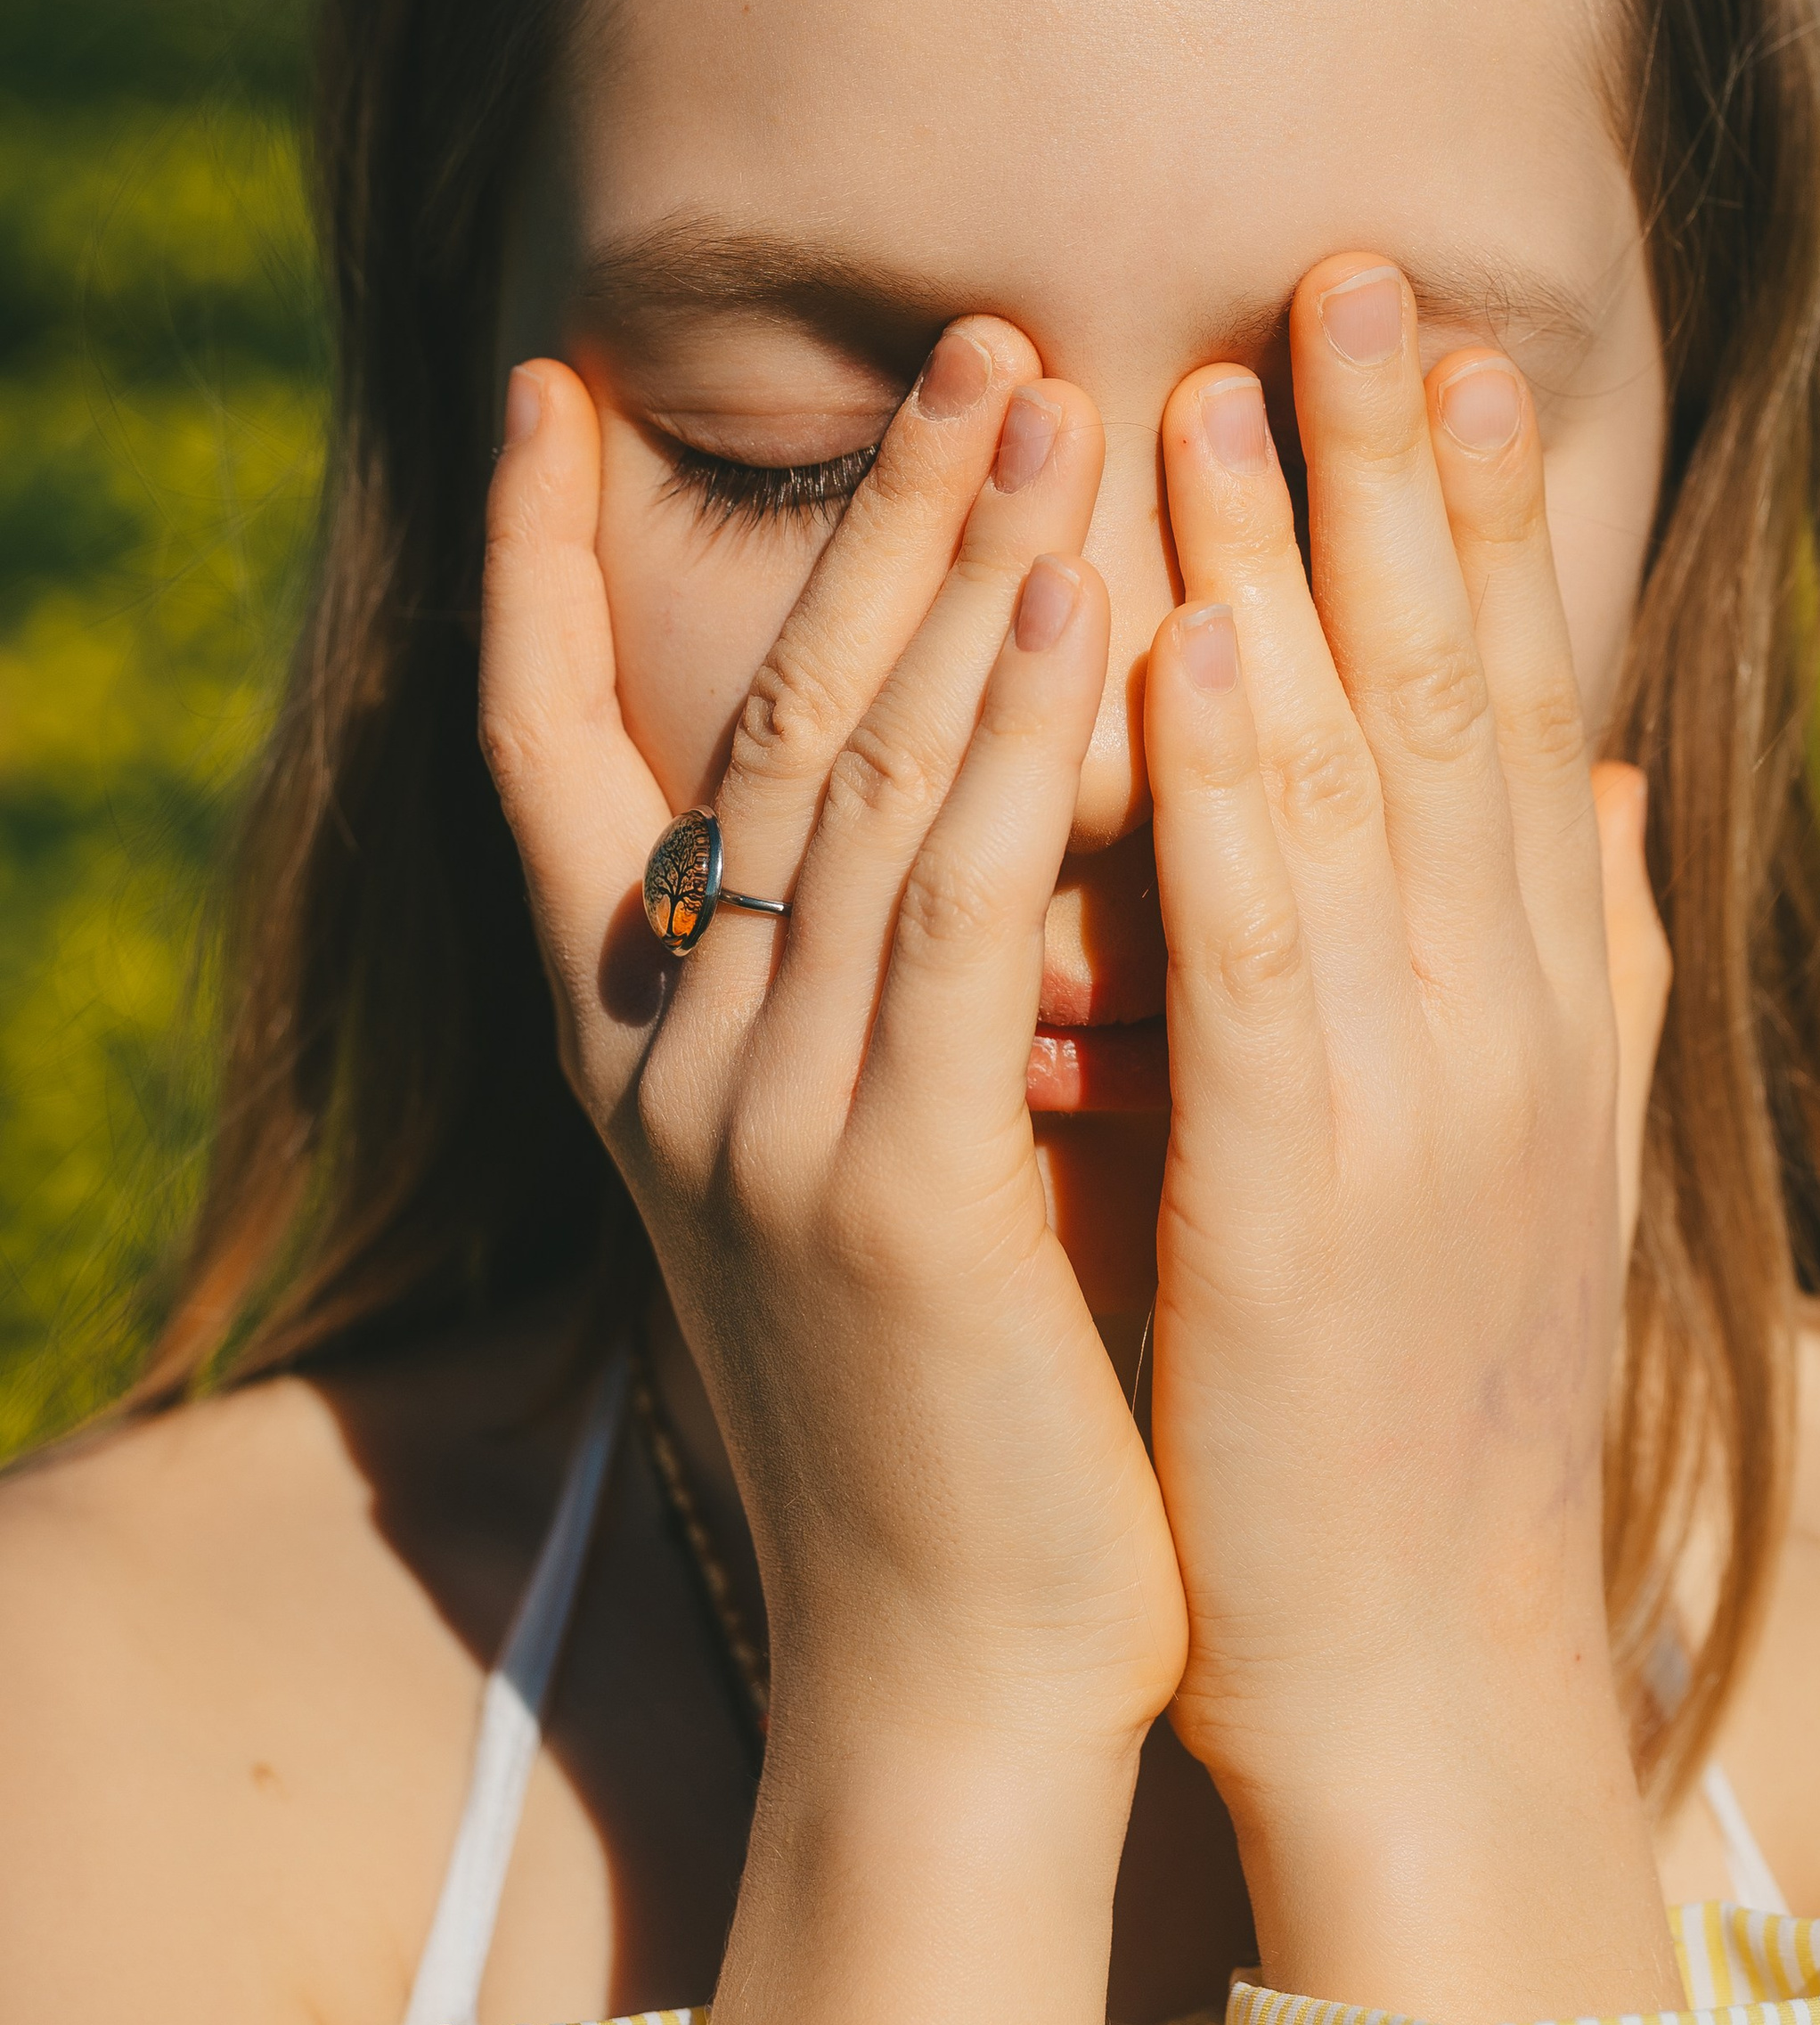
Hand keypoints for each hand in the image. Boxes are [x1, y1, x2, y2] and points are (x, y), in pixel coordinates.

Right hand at [479, 328, 1185, 2024]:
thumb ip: (912, 970)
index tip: (540, 388)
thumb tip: (990, 773)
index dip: (520, 566)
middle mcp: (670, 1068)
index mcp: (649, 1056)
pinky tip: (1095, 610)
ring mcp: (763, 1128)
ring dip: (959, 578)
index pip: (543, 758)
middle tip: (975, 342)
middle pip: (751, 724)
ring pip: (857, 786)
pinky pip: (961, 920)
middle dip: (865, 521)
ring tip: (1051, 396)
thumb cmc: (969, 1408)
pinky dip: (1020, 753)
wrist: (963, 1682)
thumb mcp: (893, 1151)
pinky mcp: (891, 1195)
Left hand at [1142, 257, 1677, 2024]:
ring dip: (1289, 577)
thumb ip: (1575, 962)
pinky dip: (1223, 794)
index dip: (1488, 513)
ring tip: (1224, 389)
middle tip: (1349, 271)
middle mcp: (1508, 1019)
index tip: (1443, 342)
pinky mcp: (1303, 1201)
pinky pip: (1259, 957)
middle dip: (1400, 475)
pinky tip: (1178, 651)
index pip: (1522, 705)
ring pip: (1357, 788)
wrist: (1430, 1674)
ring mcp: (1419, 1102)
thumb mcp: (1538, 1162)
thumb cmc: (1442, 1407)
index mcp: (1549, 1003)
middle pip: (1456, 693)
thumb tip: (1593, 782)